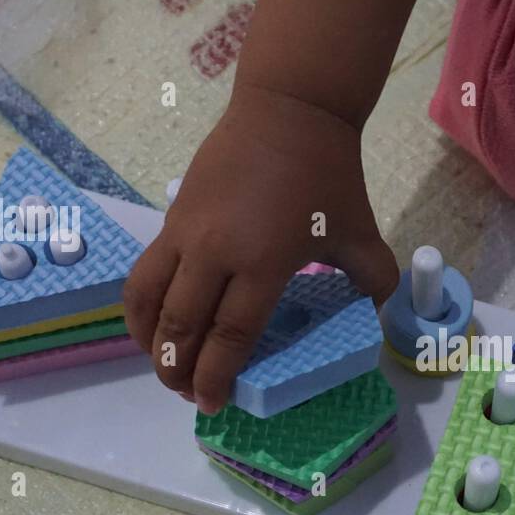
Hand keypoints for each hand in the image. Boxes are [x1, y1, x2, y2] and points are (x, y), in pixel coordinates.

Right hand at [124, 86, 398, 414]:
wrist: (288, 111)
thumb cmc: (326, 176)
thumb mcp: (362, 233)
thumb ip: (373, 281)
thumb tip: (373, 318)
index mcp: (263, 262)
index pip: (229, 334)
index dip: (216, 375)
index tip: (213, 404)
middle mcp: (215, 252)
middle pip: (180, 326)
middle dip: (176, 370)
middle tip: (186, 395)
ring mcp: (185, 233)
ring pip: (147, 300)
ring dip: (149, 341)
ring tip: (161, 364)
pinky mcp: (171, 217)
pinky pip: (145, 272)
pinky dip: (141, 306)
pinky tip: (152, 323)